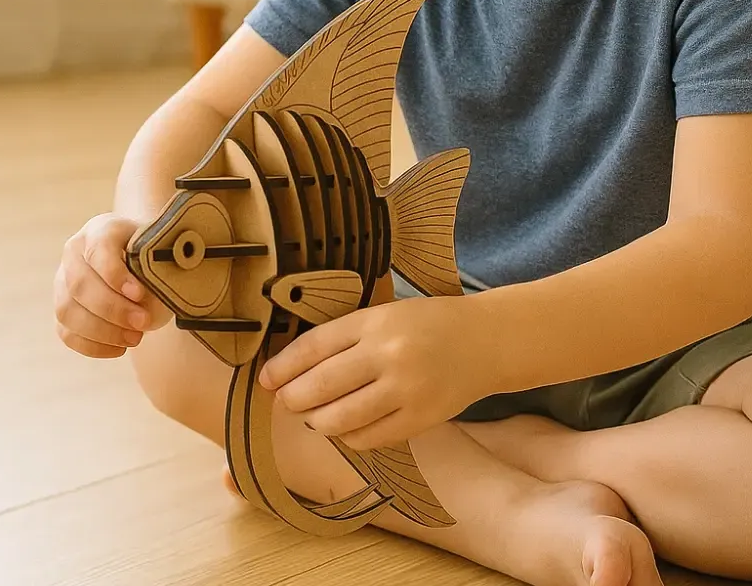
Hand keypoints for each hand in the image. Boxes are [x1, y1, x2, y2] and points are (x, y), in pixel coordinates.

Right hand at [53, 213, 172, 357]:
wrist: (141, 255)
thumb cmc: (155, 251)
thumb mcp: (161, 248)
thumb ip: (157, 267)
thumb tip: (150, 300)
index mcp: (101, 229)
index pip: (99, 250)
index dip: (116, 275)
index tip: (140, 294)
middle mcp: (75, 252)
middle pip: (80, 284)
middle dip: (112, 309)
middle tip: (143, 323)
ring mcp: (63, 280)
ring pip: (68, 311)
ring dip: (101, 331)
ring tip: (135, 338)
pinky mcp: (63, 307)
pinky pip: (66, 332)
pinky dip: (91, 345)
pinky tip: (119, 349)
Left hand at [259, 295, 488, 449]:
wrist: (485, 340)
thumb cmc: (429, 324)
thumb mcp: (387, 314)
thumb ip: (347, 337)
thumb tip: (294, 368)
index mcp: (376, 321)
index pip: (315, 346)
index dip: (283, 367)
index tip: (266, 380)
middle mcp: (388, 354)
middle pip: (320, 386)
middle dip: (294, 399)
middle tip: (288, 402)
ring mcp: (405, 389)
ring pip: (339, 419)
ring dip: (318, 421)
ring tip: (316, 416)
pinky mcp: (420, 418)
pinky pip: (368, 438)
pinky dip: (349, 436)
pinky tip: (348, 426)